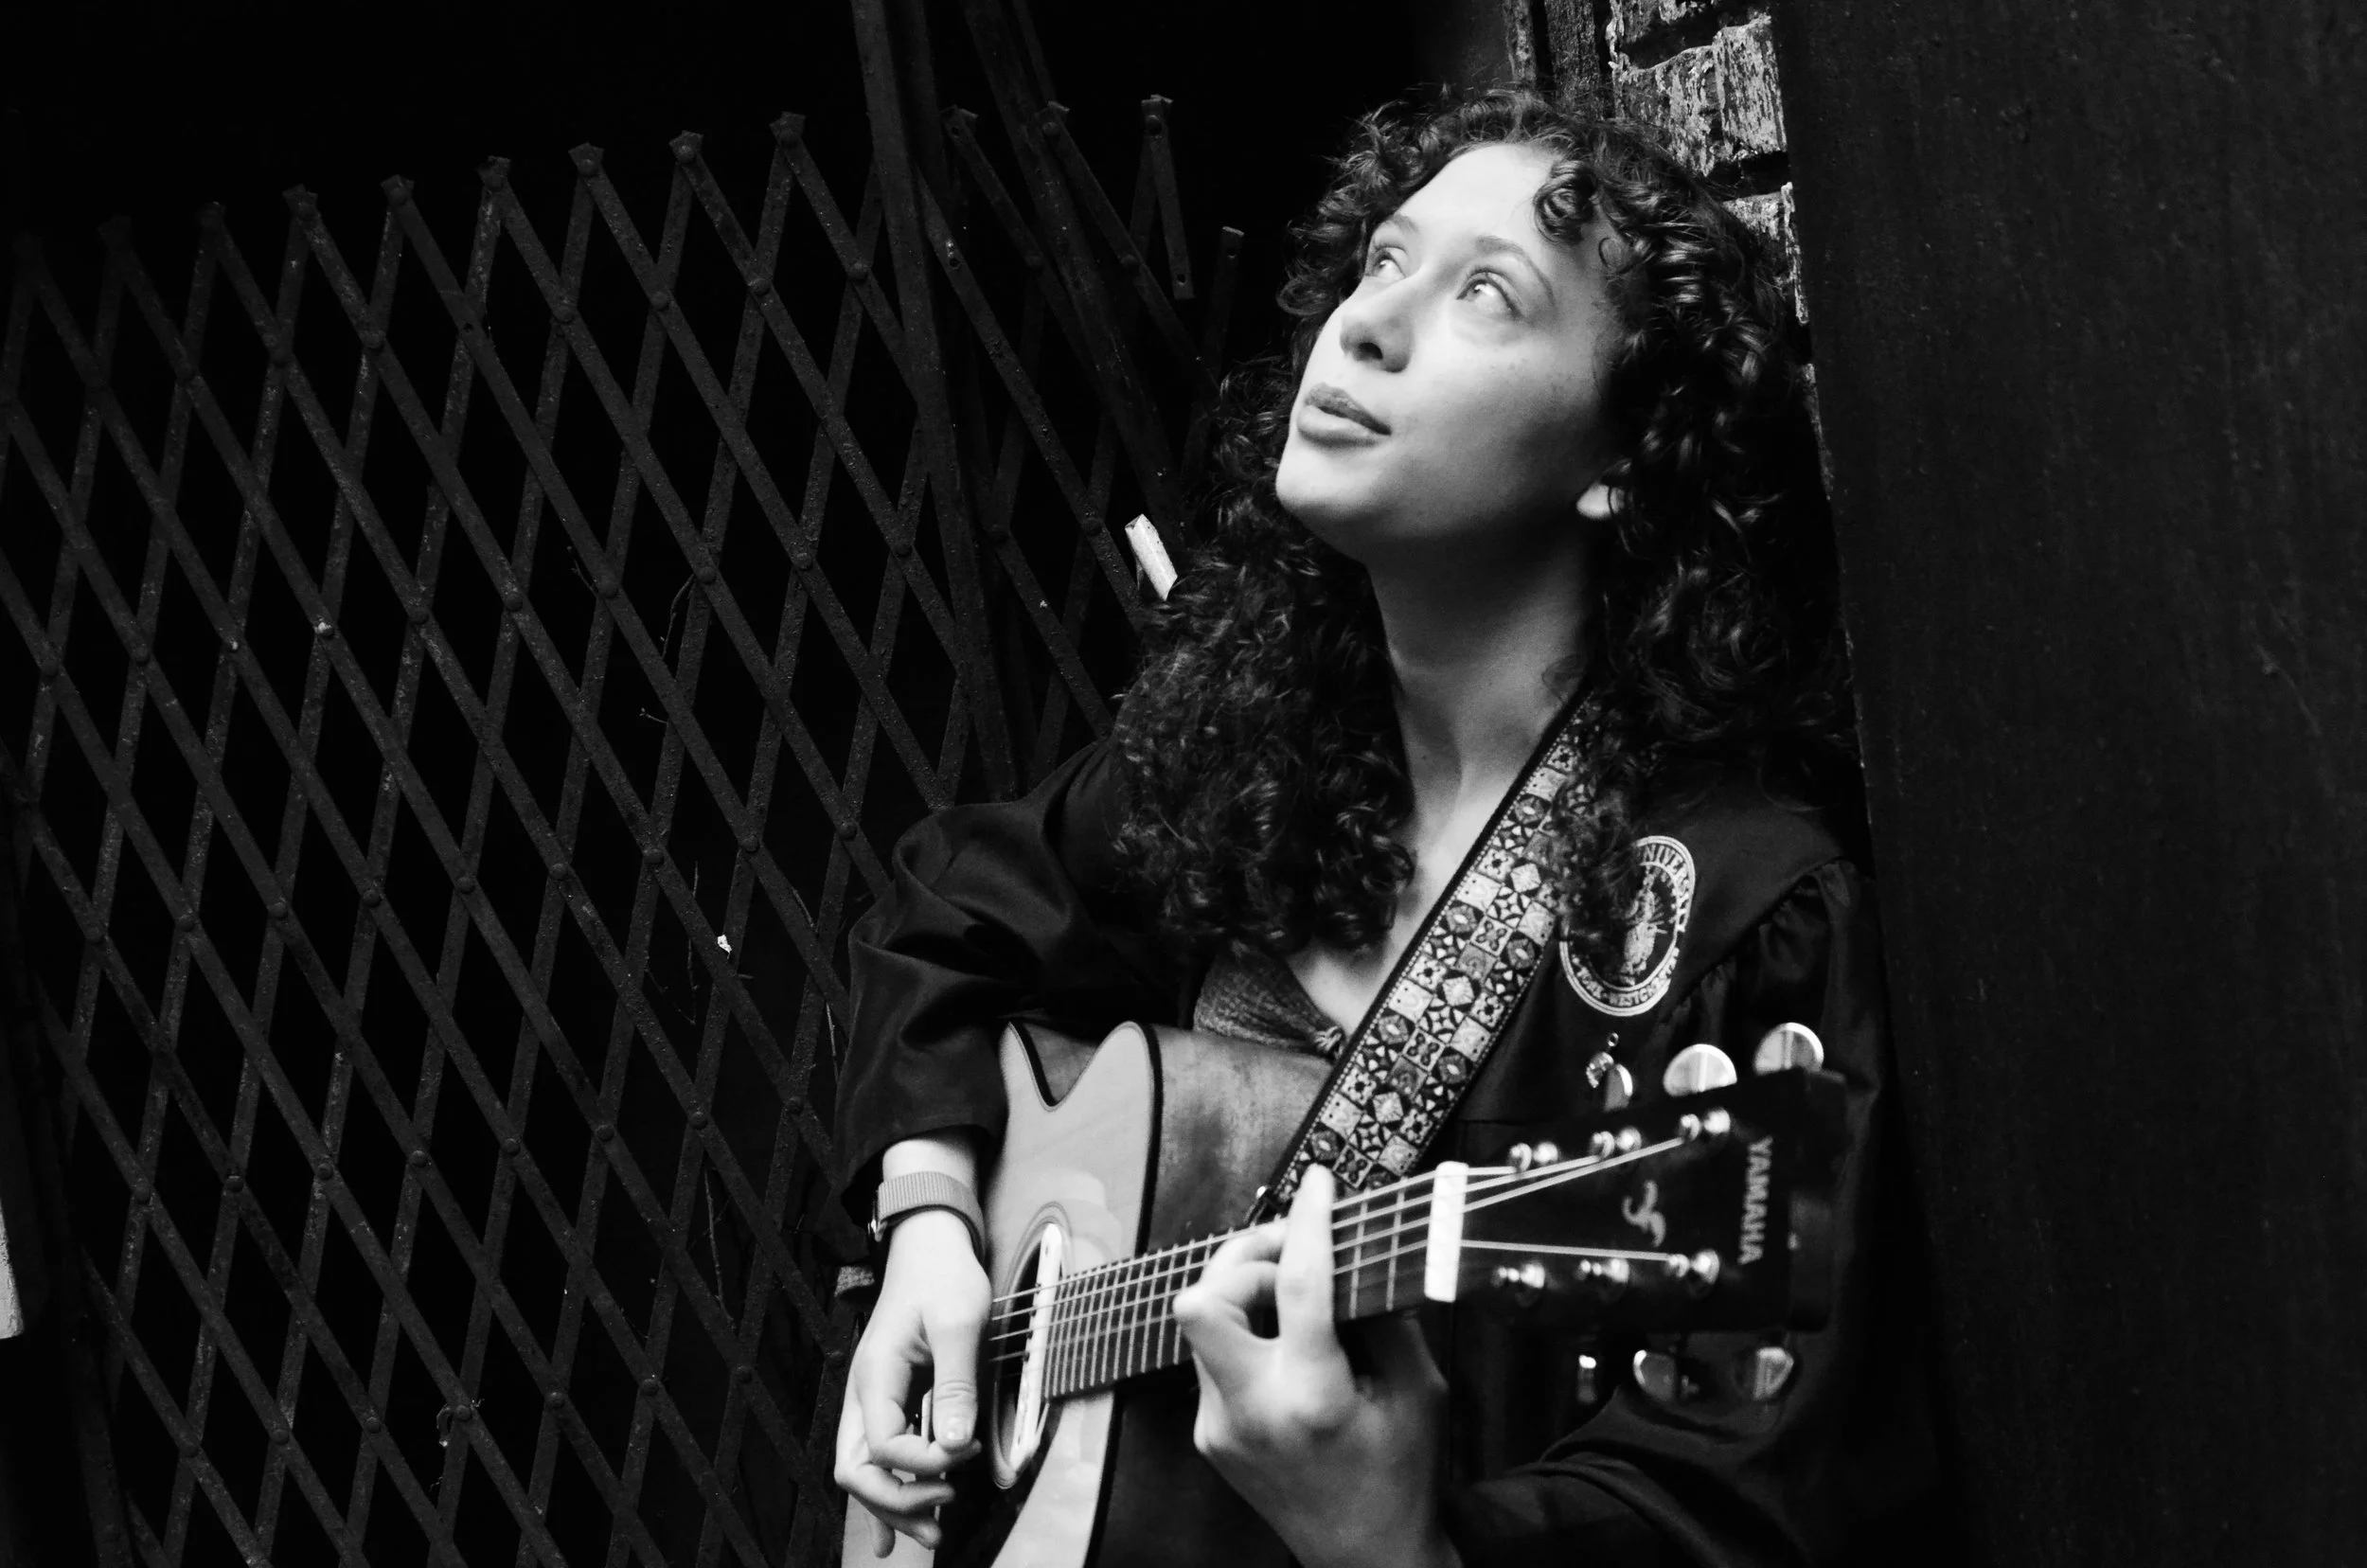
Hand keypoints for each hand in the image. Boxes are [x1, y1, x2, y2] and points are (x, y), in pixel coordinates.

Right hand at [833, 1210, 989, 1556]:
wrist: (931, 1246)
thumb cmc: (944, 1276)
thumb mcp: (959, 1323)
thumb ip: (955, 1385)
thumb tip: (954, 1446)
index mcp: (875, 1376)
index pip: (883, 1446)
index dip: (923, 1464)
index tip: (965, 1454)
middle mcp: (864, 1394)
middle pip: (856, 1470)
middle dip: (896, 1501)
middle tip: (944, 1512)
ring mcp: (873, 1400)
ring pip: (866, 1471)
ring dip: (895, 1505)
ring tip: (933, 1533)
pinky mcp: (890, 1402)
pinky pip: (878, 1458)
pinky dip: (887, 1495)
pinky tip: (894, 1534)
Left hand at [1171, 1166, 1460, 1567]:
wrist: (1364, 1557)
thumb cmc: (1401, 1477)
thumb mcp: (1417, 1391)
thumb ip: (1388, 1317)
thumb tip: (1362, 1250)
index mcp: (1312, 1399)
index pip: (1297, 1286)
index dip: (1308, 1222)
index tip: (1318, 1183)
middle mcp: (1252, 1411)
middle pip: (1201, 1302)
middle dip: (1242, 1258)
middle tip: (1290, 1249)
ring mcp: (1219, 1425)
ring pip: (1201, 1324)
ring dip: (1242, 1292)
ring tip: (1292, 1291)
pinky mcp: (1207, 1434)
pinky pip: (1211, 1358)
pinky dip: (1246, 1334)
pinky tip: (1285, 1344)